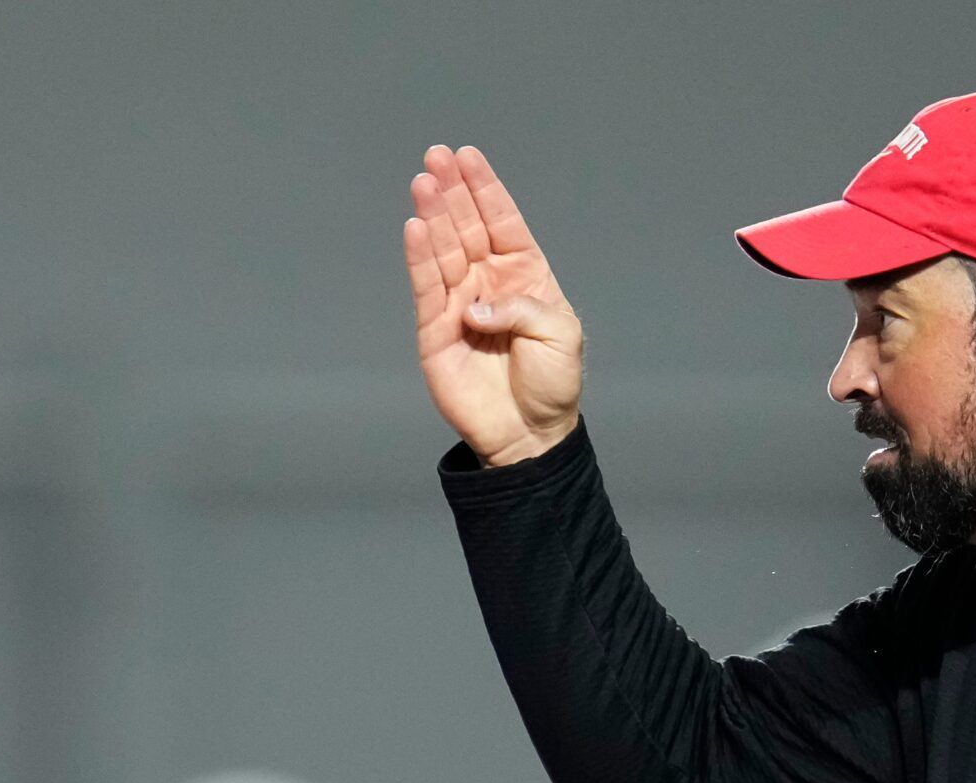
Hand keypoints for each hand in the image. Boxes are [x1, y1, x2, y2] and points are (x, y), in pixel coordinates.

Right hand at [404, 146, 583, 466]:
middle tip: (436, 157)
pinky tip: (415, 228)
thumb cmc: (552, 384)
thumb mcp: (559, 336)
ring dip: (434, 216)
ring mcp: (460, 304)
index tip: (467, 156)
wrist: (530, 433)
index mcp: (525, 276)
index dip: (485, 189)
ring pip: (444, 251)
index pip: (502, 222)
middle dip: (452, 191)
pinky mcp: (436, 330)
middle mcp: (489, 283)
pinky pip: (426, 288)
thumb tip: (476, 305)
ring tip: (423, 183)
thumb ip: (522, 309)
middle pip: (467, 227)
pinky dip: (419, 258)